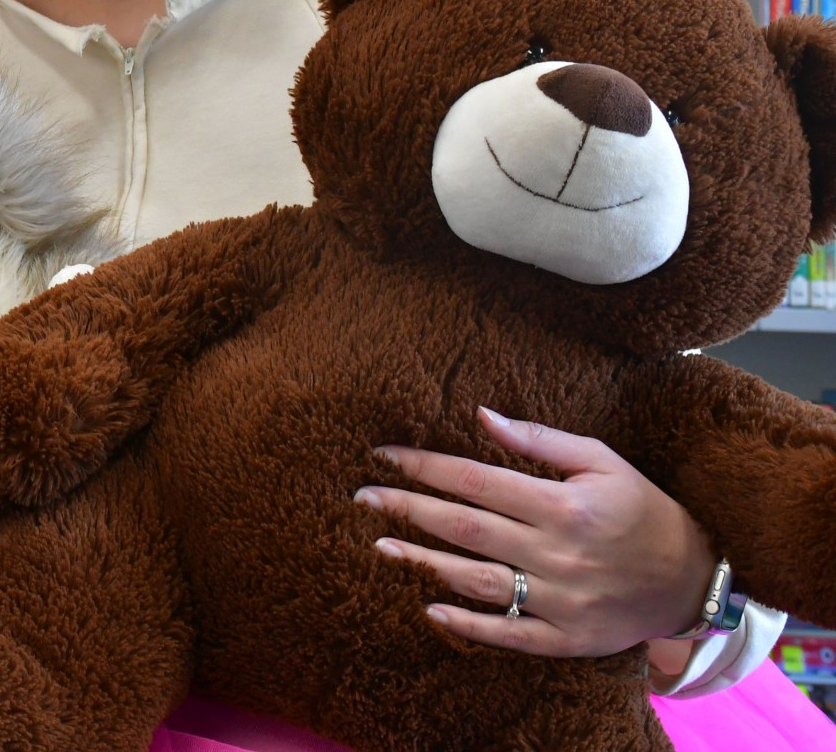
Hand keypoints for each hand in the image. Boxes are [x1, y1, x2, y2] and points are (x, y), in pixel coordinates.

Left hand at [356, 406, 712, 656]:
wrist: (694, 581)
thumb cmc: (641, 510)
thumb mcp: (601, 461)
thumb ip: (539, 440)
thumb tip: (481, 415)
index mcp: (564, 505)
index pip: (476, 480)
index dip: (425, 466)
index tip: (383, 456)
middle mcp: (558, 553)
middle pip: (466, 528)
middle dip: (408, 509)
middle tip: (361, 497)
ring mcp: (561, 601)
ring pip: (478, 581)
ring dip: (423, 563)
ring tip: (379, 546)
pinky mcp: (566, 639)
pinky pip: (508, 633)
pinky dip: (467, 623)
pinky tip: (427, 607)